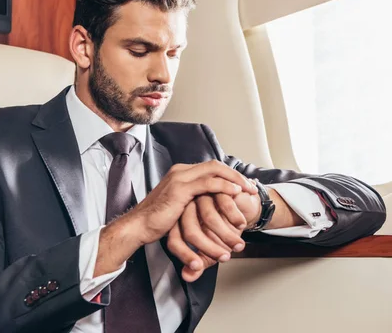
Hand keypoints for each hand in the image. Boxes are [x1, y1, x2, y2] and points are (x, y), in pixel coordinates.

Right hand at [131, 161, 257, 244]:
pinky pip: (208, 183)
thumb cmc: (158, 221)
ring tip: (248, 190)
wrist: (139, 227)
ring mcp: (180, 178)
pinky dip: (224, 186)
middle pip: (216, 165)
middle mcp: (181, 171)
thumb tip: (208, 206)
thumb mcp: (178, 207)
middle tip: (252, 187)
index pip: (211, 168)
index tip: (244, 186)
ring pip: (215, 171)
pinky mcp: (180, 189)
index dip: (230, 175)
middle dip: (236, 175)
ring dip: (235, 180)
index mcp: (181, 174)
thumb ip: (192, 201)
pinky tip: (235, 193)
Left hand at [167, 190, 261, 281]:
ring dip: (226, 236)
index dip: (185, 256)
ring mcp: (201, 194)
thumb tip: (188, 277)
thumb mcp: (211, 244)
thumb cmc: (224, 224)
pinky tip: (241, 224)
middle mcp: (186, 207)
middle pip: (191, 231)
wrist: (240, 202)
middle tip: (226, 258)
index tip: (198, 267)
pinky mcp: (218, 186)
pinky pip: (224, 205)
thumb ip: (199, 261)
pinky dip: (234, 218)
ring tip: (238, 245)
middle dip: (210, 249)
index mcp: (178, 220)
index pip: (174, 241)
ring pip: (209, 219)